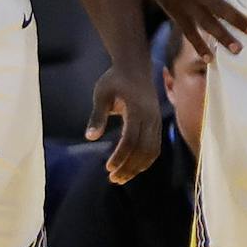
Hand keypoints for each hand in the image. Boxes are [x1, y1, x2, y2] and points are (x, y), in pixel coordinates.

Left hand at [89, 61, 162, 182]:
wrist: (135, 66)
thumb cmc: (115, 80)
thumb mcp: (101, 94)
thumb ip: (97, 116)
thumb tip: (90, 138)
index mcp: (137, 109)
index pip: (130, 140)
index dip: (120, 156)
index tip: (108, 168)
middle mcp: (150, 117)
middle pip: (143, 149)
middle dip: (129, 167)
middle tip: (113, 179)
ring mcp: (156, 121)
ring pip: (152, 151)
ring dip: (137, 167)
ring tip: (121, 178)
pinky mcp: (157, 124)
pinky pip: (155, 147)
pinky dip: (145, 160)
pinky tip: (133, 168)